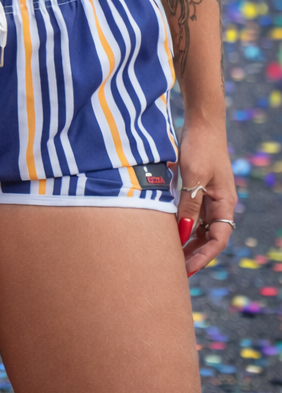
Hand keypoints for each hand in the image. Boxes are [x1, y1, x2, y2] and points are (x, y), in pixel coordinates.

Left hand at [175, 121, 236, 276]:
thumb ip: (189, 206)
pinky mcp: (199, 188)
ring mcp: (210, 196)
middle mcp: (220, 203)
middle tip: (174, 271)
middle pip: (209, 238)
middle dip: (194, 255)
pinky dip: (182, 225)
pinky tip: (168, 232)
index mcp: (225, 203)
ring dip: (187, 242)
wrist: (202, 121)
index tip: (187, 270)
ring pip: (200, 228)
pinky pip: (192, 214)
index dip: (203, 257)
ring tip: (169, 257)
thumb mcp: (194, 177)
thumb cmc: (200, 146)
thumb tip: (184, 235)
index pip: (218, 240)